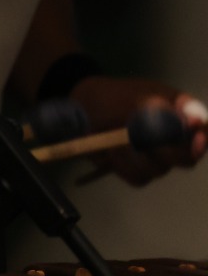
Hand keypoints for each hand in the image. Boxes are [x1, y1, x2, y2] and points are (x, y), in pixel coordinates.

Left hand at [69, 77, 206, 185]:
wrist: (80, 109)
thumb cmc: (111, 97)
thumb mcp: (135, 98)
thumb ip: (162, 111)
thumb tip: (195, 121)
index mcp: (179, 112)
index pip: (202, 130)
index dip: (201, 138)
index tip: (193, 141)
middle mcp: (174, 137)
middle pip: (187, 157)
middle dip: (162, 151)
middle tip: (138, 140)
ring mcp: (157, 155)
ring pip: (160, 169)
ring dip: (135, 157)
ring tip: (115, 142)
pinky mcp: (138, 169)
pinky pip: (140, 178)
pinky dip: (124, 167)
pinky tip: (110, 153)